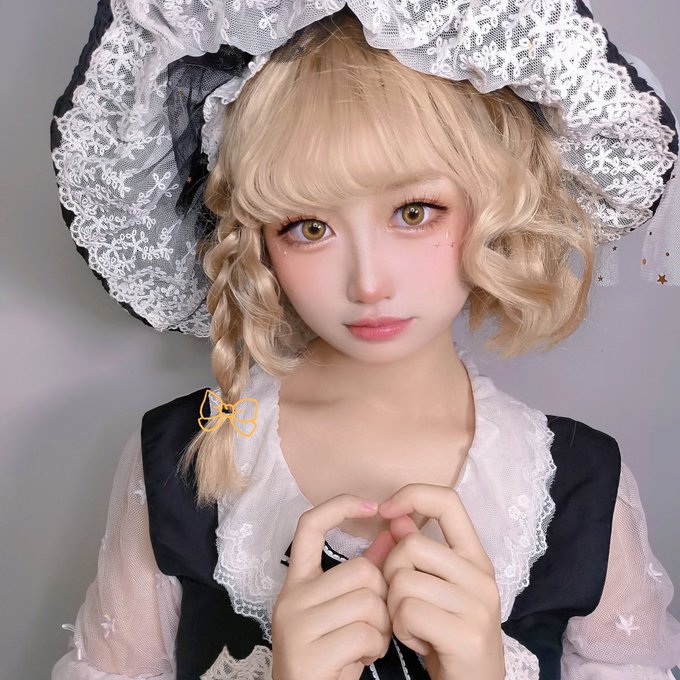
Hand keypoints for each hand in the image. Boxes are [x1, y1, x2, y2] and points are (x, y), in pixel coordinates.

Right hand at [271, 495, 393, 679]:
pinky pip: (365, 635)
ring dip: (382, 628)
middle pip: (362, 571)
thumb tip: (391, 533)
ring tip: (367, 644)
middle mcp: (290, 598)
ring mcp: (296, 625)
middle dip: (383, 599)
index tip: (374, 506)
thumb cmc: (330, 658)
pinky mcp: (307, 654)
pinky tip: (360, 661)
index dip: (341, 506)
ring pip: (369, 603)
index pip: (310, 525)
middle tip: (374, 625)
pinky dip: (375, 650)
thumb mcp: (344, 611)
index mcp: (297, 582)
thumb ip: (365, 573)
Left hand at [375, 484, 504, 679]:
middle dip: (391, 572)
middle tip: (403, 600)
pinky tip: (418, 640)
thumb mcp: (435, 587)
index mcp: (475, 557)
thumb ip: (418, 550)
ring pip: (403, 580)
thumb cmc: (446, 632)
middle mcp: (481, 576)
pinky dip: (401, 628)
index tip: (386, 510)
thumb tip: (397, 516)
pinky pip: (407, 612)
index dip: (413, 495)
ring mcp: (477, 605)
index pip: (448, 501)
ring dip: (394, 605)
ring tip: (412, 622)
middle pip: (410, 545)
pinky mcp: (466, 635)